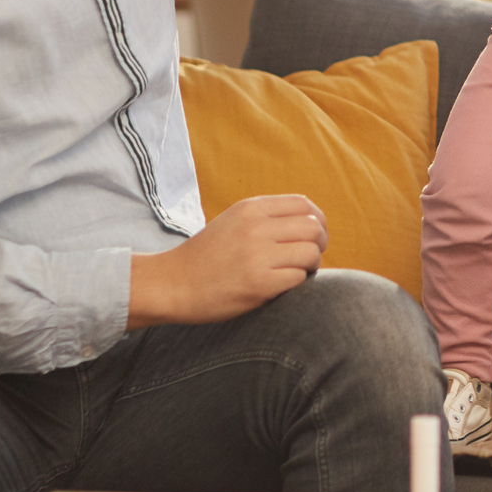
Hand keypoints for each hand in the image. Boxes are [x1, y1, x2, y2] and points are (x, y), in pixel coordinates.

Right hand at [127, 194, 327, 327]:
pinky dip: (297, 283)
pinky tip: (282, 287)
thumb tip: (310, 221)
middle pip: (314, 227)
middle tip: (308, 259)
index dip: (317, 221)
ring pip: (311, 252)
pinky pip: (298, 278)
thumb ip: (266, 217)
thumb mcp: (234, 222)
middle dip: (319, 243)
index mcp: (250, 208)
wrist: (172, 284)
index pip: (304, 204)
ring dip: (310, 265)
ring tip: (296, 273)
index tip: (312, 237)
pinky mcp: (258, 283)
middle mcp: (256, 227)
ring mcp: (257, 255)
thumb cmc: (206, 257)